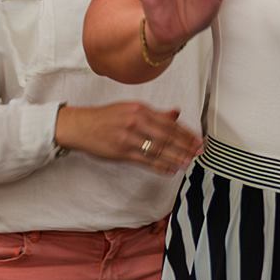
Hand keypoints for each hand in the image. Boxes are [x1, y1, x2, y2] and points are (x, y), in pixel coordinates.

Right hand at [56, 102, 202, 173]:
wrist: (80, 126)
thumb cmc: (105, 118)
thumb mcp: (131, 109)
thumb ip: (155, 114)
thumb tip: (176, 113)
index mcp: (141, 109)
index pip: (169, 123)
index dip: (186, 133)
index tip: (198, 140)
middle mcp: (136, 121)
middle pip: (167, 136)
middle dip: (186, 146)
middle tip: (199, 152)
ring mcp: (129, 137)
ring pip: (159, 149)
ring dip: (176, 157)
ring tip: (188, 162)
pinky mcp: (122, 152)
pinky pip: (146, 161)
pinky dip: (160, 166)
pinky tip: (170, 169)